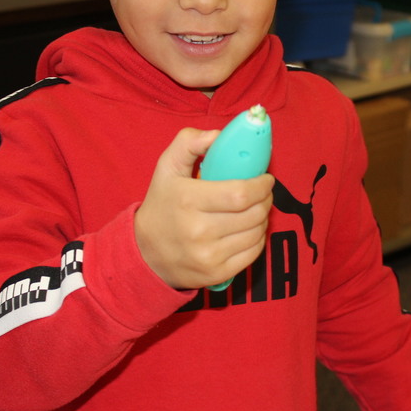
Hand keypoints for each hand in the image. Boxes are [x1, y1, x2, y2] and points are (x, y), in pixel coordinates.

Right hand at [134, 127, 273, 288]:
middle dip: (266, 199)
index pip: (241, 193)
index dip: (262, 185)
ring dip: (264, 218)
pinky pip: (253, 253)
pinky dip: (258, 238)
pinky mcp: (217, 274)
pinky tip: (250, 229)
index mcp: (188, 200)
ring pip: (256, 233)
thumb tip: (218, 135)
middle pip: (253, 213)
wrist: (145, 252)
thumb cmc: (163, 204)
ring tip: (256, 209)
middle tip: (263, 192)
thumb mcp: (167, 167)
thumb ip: (189, 142)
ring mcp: (208, 256)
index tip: (265, 178)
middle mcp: (199, 231)